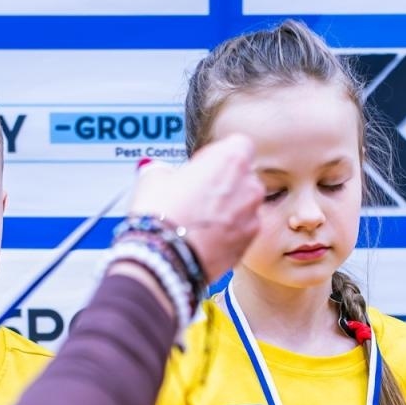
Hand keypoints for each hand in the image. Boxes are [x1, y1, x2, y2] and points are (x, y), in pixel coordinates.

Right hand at [128, 134, 262, 281]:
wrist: (165, 259)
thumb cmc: (162, 216)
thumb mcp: (153, 178)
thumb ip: (164, 170)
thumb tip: (160, 173)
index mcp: (232, 159)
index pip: (238, 145)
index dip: (216, 155)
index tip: (201, 166)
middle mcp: (250, 186)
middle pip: (243, 176)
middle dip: (223, 183)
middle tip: (196, 194)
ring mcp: (252, 217)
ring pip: (243, 206)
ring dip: (226, 209)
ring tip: (196, 219)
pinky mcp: (247, 244)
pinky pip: (240, 231)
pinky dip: (226, 233)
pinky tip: (202, 237)